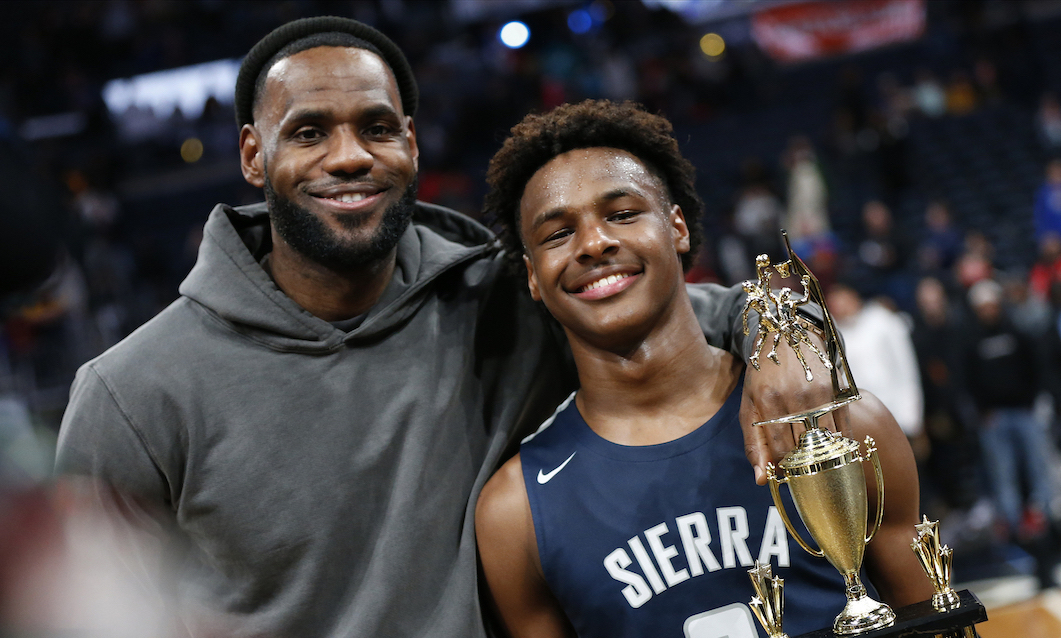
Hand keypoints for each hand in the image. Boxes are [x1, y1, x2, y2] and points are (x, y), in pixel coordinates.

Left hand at [739, 340, 844, 484]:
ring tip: (818, 465)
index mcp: (767, 402)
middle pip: (804, 448)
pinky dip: (841, 445)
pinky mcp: (837, 390)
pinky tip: (836, 452)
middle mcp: (794, 398)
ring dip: (824, 458)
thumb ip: (753, 443)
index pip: (780, 451)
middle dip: (804, 466)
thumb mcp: (748, 404)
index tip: (786, 475)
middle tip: (804, 474)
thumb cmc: (762, 374)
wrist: (787, 332)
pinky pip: (844, 428)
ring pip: (826, 441)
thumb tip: (761, 480)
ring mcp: (819, 393)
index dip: (784, 468)